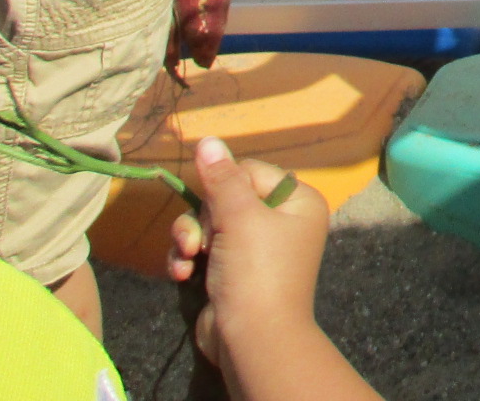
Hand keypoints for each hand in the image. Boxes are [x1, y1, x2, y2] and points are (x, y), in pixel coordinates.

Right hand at [168, 136, 331, 362]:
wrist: (252, 340)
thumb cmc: (256, 271)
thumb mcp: (239, 217)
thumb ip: (221, 178)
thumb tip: (209, 140)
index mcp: (297, 201)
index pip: (249, 170)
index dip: (224, 186)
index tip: (215, 206)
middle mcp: (280, 220)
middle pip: (224, 197)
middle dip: (202, 219)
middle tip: (201, 241)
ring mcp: (254, 248)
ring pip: (207, 223)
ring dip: (188, 239)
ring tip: (188, 259)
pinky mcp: (230, 270)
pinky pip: (201, 249)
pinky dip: (187, 259)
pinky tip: (182, 275)